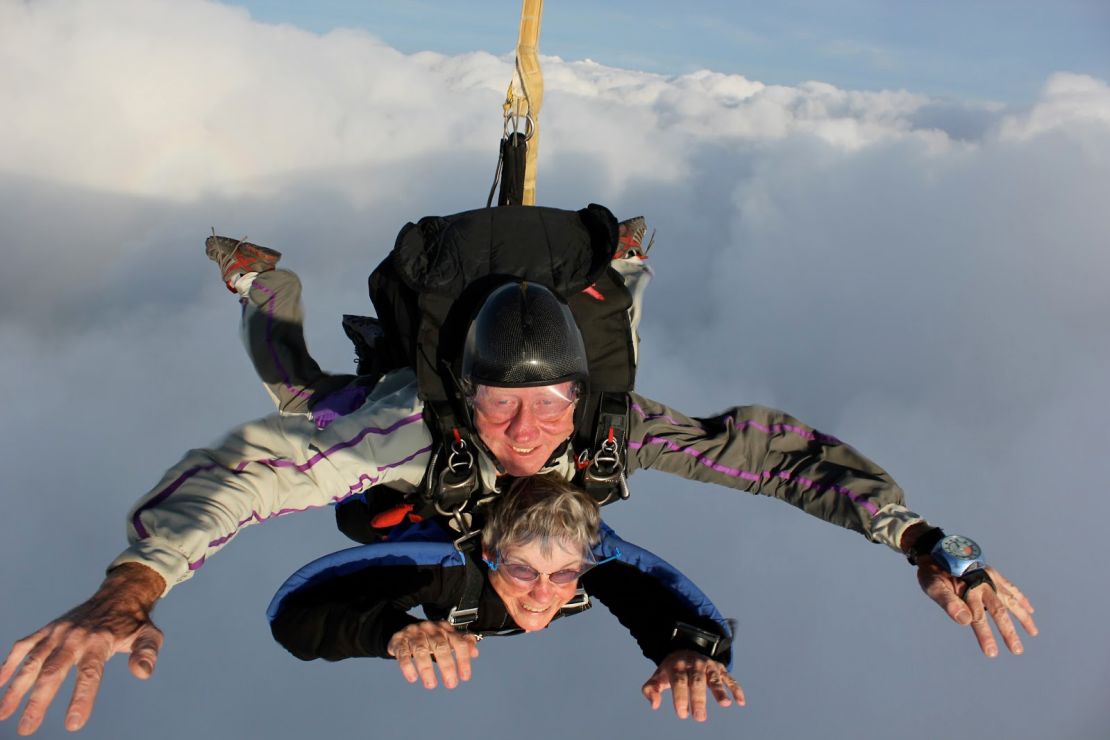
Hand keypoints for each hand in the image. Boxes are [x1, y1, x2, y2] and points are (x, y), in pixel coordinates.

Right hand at [0, 563, 164, 735]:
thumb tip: (143, 673)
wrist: (119, 595)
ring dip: (16, 688)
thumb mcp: (149, 635)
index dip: (81, 698)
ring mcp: (57, 633)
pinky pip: (23, 646)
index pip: (89, 673)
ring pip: (32, 661)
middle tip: (27, 728)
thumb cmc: (134, 622)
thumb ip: (147, 653)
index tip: (73, 724)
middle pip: (53, 671)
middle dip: (38, 701)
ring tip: (3, 714)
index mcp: (99, 641)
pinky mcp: (47, 630)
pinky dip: (8, 664)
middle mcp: (74, 637)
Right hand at [386, 621, 478, 689]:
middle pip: (440, 646)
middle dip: (446, 666)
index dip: (463, 660)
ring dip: (426, 668)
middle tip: (451, 684)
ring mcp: (414, 634)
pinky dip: (408, 666)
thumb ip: (462, 644)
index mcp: (444, 629)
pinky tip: (412, 678)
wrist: (404, 628)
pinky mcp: (399, 641)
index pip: (458, 643)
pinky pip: (403, 653)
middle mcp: (430, 629)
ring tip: (431, 685)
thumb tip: (475, 652)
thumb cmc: (430, 637)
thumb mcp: (447, 638)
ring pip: (421, 650)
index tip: (465, 677)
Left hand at [641, 650, 744, 721]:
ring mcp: (708, 665)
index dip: (680, 698)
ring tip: (725, 704)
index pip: (679, 682)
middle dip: (698, 699)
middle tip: (700, 718)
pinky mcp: (720, 668)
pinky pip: (729, 678)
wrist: (684, 650)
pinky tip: (740, 702)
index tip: (682, 715)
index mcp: (677, 666)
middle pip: (697, 682)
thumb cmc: (670, 670)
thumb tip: (654, 704)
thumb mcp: (657, 676)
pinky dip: (736, 689)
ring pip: (714, 678)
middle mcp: (694, 664)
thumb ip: (650, 690)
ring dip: (719, 691)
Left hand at [917, 560, 1037, 656]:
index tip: (991, 652)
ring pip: (1010, 600)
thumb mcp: (932, 585)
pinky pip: (1010, 587)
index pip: (978, 617)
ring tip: (1033, 633)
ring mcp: (989, 577)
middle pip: (998, 610)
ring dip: (1022, 617)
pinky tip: (1030, 609)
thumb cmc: (931, 571)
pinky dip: (1021, 598)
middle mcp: (982, 583)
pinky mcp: (992, 573)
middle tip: (1017, 651)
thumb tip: (966, 620)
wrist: (933, 549)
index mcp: (967, 589)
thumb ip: (948, 602)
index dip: (985, 635)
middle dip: (1008, 632)